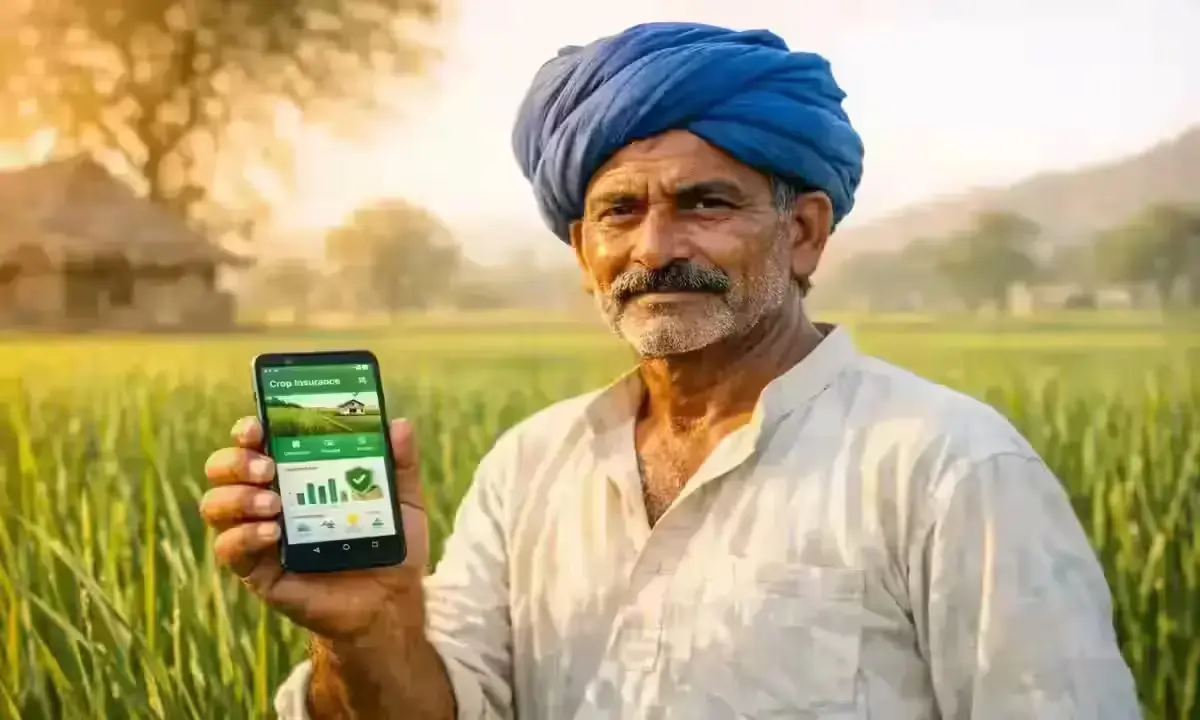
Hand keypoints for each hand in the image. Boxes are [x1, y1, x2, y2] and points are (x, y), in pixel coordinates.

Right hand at [200, 416, 429, 640]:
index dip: (247, 431)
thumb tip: (401, 424)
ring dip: (237, 498)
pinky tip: (273, 533)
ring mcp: (259, 536)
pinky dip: (244, 536)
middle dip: (235, 461)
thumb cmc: (389, 546)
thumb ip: (401, 464)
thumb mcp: (403, 502)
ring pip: (216, 506)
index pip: (255, 444)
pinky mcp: (259, 572)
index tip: (258, 426)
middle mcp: (269, 500)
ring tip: (274, 504)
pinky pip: (230, 550)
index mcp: (296, 476)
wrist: (390, 603)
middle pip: (223, 469)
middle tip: (268, 468)